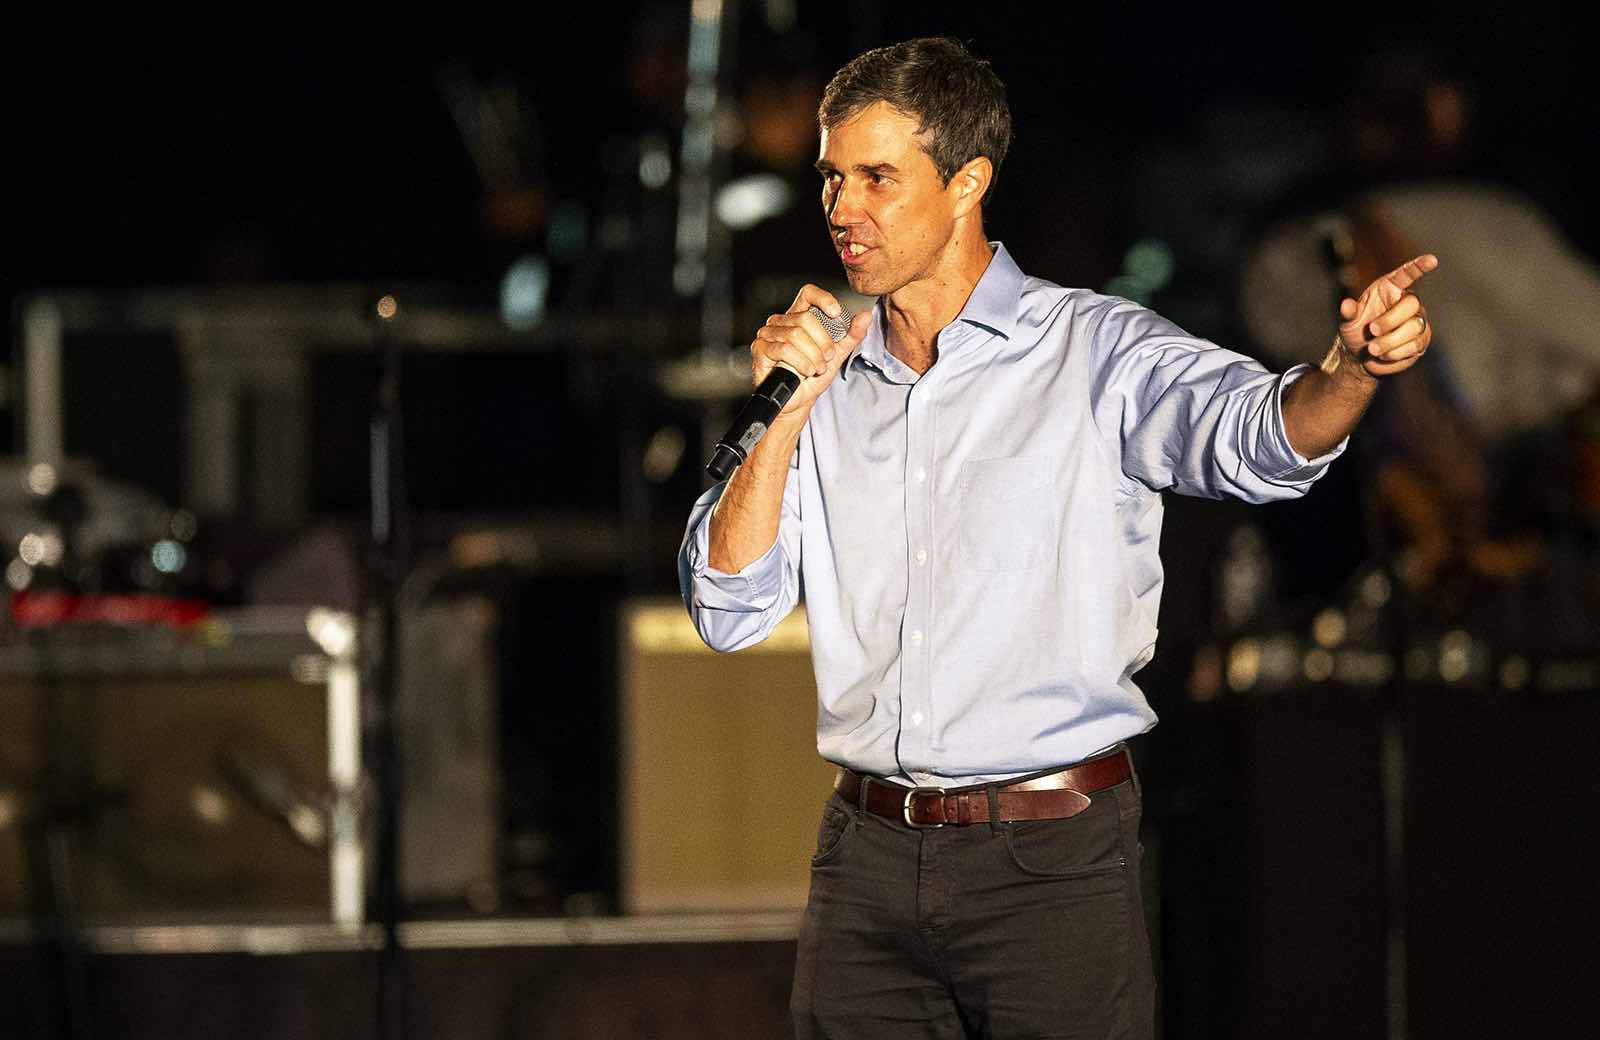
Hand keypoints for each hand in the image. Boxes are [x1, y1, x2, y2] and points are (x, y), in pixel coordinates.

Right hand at [750, 284, 871, 417]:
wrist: (799, 400)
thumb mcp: (837, 354)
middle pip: (805, 318)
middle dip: (822, 342)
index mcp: (799, 317)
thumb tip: (866, 316)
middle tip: (827, 358)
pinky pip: (783, 349)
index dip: (823, 299)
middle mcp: (781, 322)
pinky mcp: (760, 349)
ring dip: (812, 356)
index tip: (836, 314)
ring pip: (796, 335)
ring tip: (816, 368)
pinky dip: (800, 362)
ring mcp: (768, 334)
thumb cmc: (813, 376)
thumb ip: (851, 335)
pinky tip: (806, 371)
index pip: (808, 294)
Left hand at [1336, 253, 1437, 377]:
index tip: (1432, 259)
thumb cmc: (1357, 331)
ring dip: (1391, 340)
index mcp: (1390, 289)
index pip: (1407, 274)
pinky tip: (1383, 355)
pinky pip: (1416, 345)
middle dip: (1390, 320)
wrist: (1361, 356)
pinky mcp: (1422, 340)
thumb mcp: (1348, 322)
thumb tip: (1346, 305)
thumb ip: (1348, 313)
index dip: (1419, 266)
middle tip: (1372, 331)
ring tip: (1373, 348)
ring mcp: (1418, 321)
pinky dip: (1396, 352)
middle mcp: (1408, 302)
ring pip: (1415, 327)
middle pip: (1411, 304)